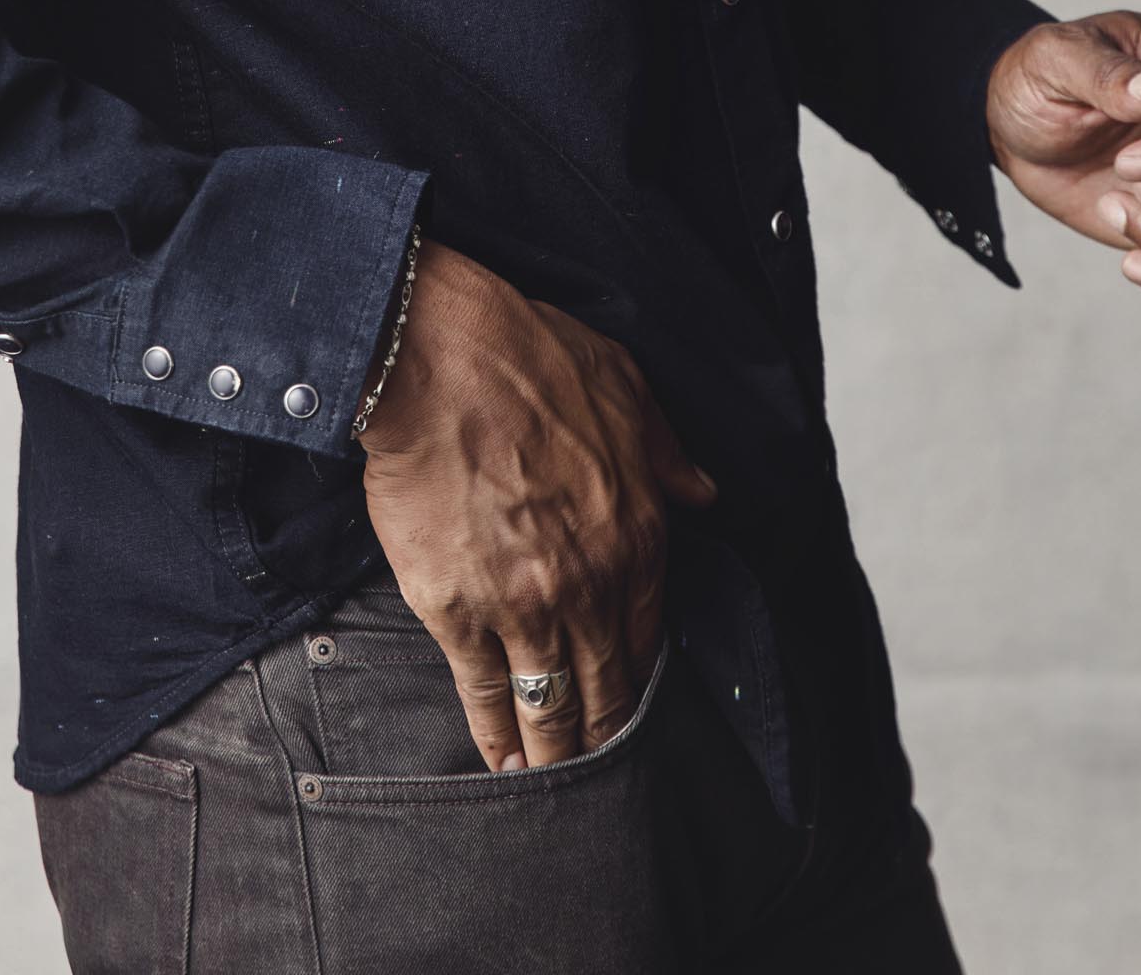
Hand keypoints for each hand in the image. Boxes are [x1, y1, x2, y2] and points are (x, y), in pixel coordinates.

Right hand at [356, 241, 715, 771]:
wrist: (436, 357)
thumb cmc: (528, 356)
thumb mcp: (625, 387)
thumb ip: (666, 453)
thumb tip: (704, 492)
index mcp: (638, 532)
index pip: (648, 631)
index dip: (639, 674)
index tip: (632, 701)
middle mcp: (590, 582)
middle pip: (606, 685)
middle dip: (605, 734)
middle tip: (601, 769)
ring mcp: (524, 605)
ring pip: (552, 705)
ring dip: (557, 754)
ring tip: (553, 784)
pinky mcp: (457, 613)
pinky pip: (485, 693)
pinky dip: (495, 733)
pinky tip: (499, 761)